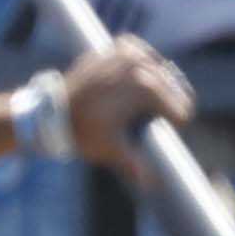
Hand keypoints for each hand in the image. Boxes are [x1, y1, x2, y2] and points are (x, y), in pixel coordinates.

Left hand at [61, 36, 189, 172]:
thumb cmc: (84, 132)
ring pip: (160, 68)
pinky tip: (142, 70)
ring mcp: (125, 55)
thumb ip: (135, 168)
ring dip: (161, 83)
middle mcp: (139, 67)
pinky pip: (138, 49)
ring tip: (153, 99)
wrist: (53, 111)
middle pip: (174, 88)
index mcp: (147, 89)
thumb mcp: (112, 151)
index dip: (177, 123)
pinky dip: (143, 58)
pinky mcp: (111, 49)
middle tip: (163, 117)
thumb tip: (152, 186)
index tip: (167, 131)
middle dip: (172, 104)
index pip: (182, 109)